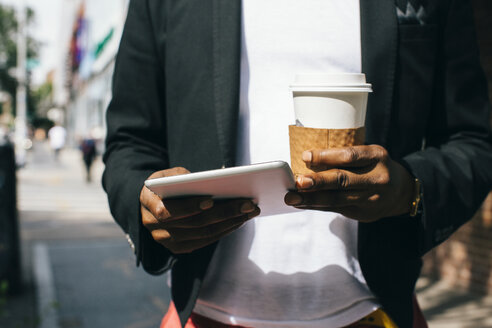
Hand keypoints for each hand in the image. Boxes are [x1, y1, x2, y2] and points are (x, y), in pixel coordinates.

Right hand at [140, 167, 259, 253]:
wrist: (152, 201)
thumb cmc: (166, 183)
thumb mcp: (170, 173)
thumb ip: (185, 177)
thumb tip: (216, 180)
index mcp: (147, 202)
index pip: (168, 210)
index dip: (189, 207)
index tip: (211, 200)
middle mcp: (153, 226)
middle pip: (193, 224)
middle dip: (224, 213)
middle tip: (248, 204)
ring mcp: (165, 240)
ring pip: (203, 235)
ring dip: (230, 223)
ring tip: (250, 211)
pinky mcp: (178, 248)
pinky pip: (205, 242)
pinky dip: (224, 231)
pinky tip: (239, 220)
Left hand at [284, 145, 414, 221]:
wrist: (401, 192)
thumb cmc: (375, 166)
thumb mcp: (369, 154)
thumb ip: (346, 156)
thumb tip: (306, 158)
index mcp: (377, 156)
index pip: (350, 156)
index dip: (327, 156)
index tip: (305, 156)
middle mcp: (377, 178)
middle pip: (343, 180)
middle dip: (318, 182)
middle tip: (298, 182)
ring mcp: (371, 198)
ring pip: (337, 199)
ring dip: (311, 199)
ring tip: (292, 197)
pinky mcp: (363, 213)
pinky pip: (335, 209)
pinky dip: (316, 206)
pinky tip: (301, 204)